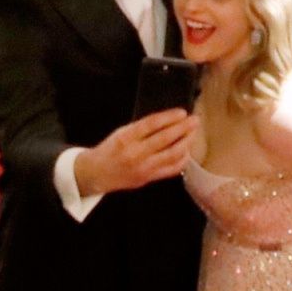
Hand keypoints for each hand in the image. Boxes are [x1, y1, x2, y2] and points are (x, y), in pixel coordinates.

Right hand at [72, 108, 196, 195]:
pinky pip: (171, 169)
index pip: (152, 124)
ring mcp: (143, 167)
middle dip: (183, 128)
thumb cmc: (110, 150)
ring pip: (172, 154)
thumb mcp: (121, 132)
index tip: (182, 112)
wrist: (96, 173)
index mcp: (126, 138)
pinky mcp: (149, 178)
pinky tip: (186, 151)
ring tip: (193, 134)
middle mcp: (135, 153)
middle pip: (165, 139)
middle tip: (194, 120)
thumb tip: (168, 120)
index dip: (169, 117)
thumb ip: (142, 128)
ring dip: (186, 142)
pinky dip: (182, 159)